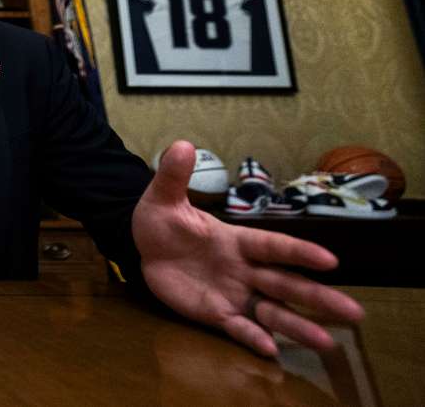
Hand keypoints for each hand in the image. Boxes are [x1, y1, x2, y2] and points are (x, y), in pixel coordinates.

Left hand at [133, 140, 364, 356]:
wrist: (142, 248)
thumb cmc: (162, 221)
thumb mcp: (163, 197)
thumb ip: (174, 176)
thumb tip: (182, 144)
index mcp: (237, 240)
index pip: (273, 246)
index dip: (299, 252)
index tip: (330, 260)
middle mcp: (244, 269)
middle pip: (286, 284)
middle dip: (317, 297)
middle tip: (354, 313)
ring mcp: (232, 293)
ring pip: (271, 311)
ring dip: (297, 326)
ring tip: (327, 343)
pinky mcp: (215, 313)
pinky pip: (238, 328)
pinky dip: (253, 338)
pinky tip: (271, 351)